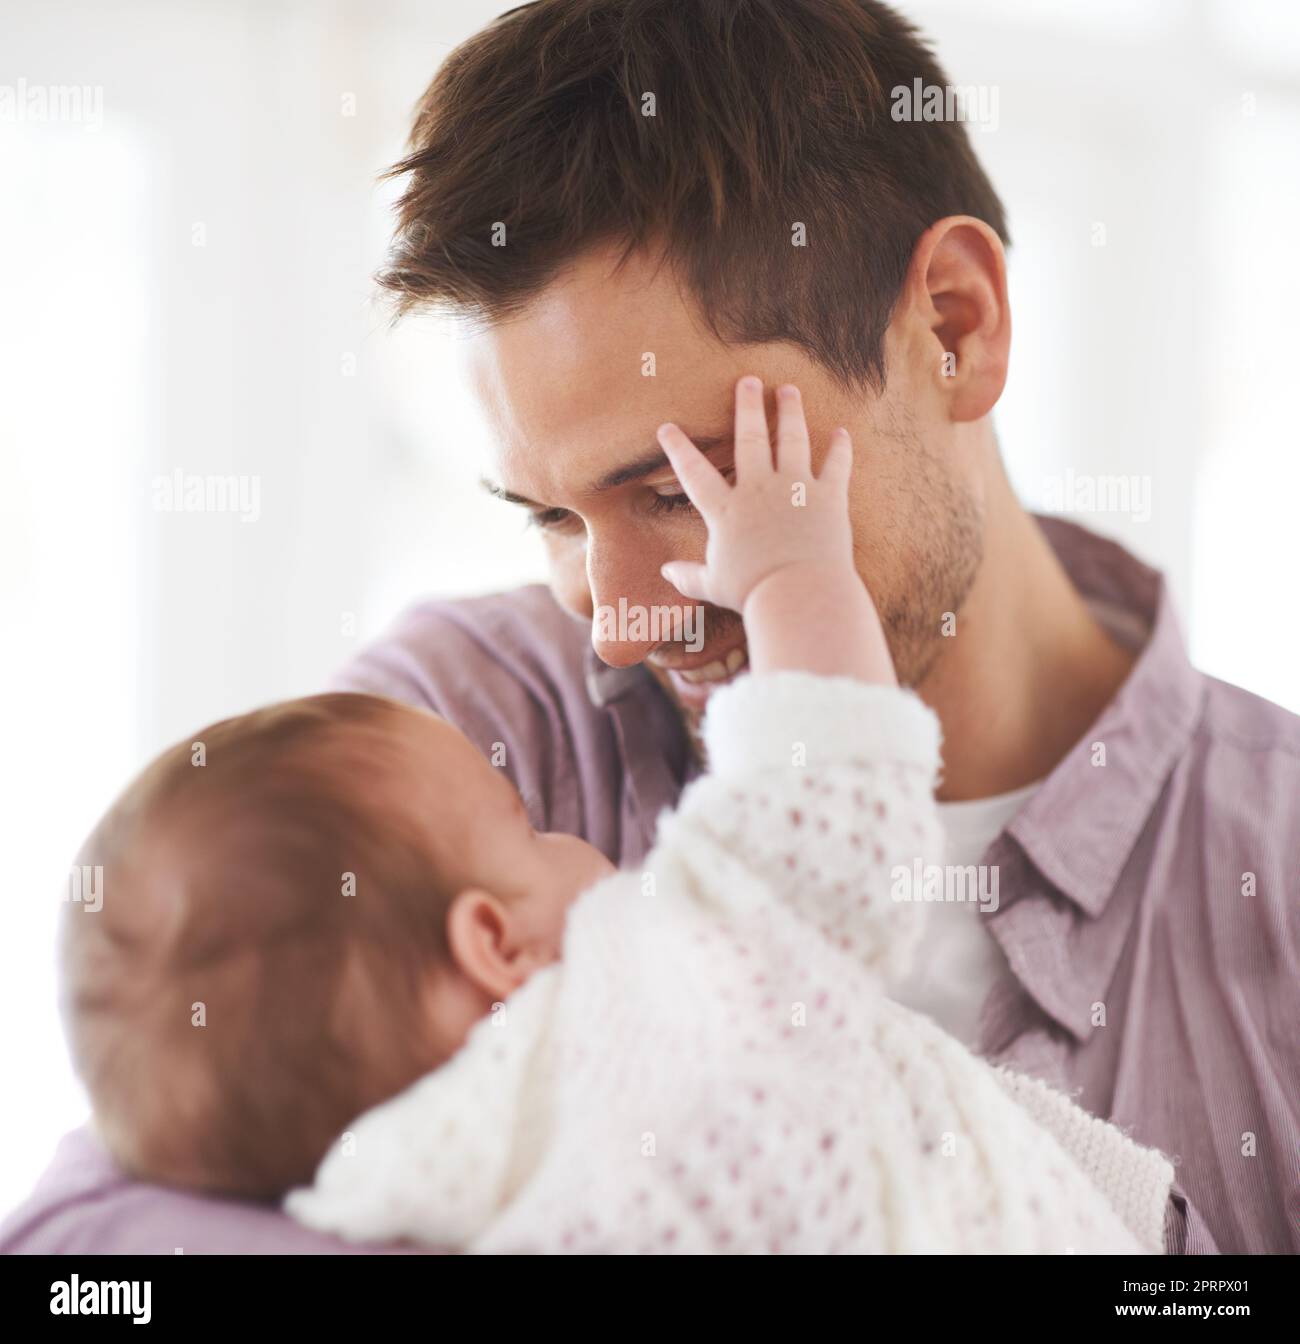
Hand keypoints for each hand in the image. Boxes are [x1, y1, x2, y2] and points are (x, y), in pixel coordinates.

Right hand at [657, 376, 854, 612]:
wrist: (798, 594)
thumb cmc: (753, 594)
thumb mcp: (714, 584)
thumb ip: (689, 575)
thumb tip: (666, 573)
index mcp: (726, 511)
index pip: (694, 473)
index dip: (678, 448)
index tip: (667, 427)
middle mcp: (758, 490)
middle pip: (749, 438)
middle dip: (747, 406)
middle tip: (748, 381)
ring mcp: (794, 489)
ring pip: (791, 439)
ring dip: (789, 412)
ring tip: (789, 390)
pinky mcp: (828, 497)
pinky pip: (835, 465)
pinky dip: (839, 449)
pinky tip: (841, 433)